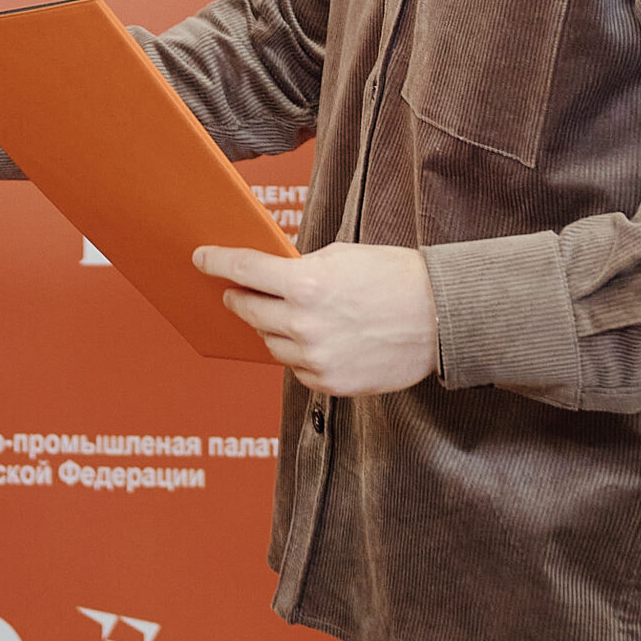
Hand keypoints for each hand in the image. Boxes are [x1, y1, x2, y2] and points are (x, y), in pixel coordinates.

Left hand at [193, 242, 438, 395]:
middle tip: (233, 290)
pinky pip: (296, 368)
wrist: (439, 317)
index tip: (201, 258)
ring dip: (268, 327)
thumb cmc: (393, 277)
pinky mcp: (331, 383)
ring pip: (270, 342)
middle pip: (249, 310)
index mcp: (305, 284)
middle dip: (237, 297)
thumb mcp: (340, 257)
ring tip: (279, 315)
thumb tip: (271, 277)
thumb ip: (300, 269)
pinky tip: (310, 340)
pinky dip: (296, 353)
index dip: (216, 261)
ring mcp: (316, 358)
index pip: (243, 270)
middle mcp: (304, 324)